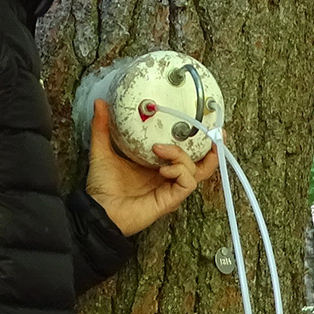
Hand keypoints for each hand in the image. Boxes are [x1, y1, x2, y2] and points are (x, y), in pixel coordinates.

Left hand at [84, 98, 219, 235]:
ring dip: (181, 155)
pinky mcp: (170, 200)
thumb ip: (102, 128)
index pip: (184, 153)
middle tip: (214, 132)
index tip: (197, 121)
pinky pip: (188, 182)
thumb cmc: (102, 188)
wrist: (99, 210)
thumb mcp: (103, 150)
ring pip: (195, 169)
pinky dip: (180, 171)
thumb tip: (100, 104)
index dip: (196, 140)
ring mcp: (170, 189)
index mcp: (157, 166)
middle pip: (200, 164)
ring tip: (160, 149)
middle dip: (210, 148)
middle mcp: (168, 178)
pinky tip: (163, 169)